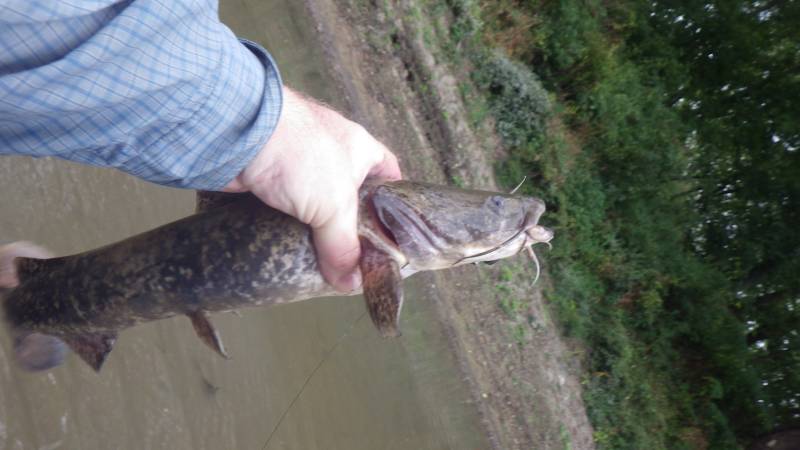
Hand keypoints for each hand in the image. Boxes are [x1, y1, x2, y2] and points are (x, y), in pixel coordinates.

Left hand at [224, 86, 401, 291]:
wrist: (240, 133)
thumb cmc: (302, 157)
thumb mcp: (335, 207)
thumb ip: (344, 247)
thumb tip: (351, 284)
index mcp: (359, 147)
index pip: (388, 172)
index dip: (392, 201)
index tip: (389, 231)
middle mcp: (330, 150)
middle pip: (348, 192)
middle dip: (348, 223)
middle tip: (351, 255)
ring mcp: (296, 161)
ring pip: (312, 201)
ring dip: (313, 225)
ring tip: (319, 257)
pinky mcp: (266, 173)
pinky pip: (282, 204)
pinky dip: (284, 222)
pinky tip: (285, 245)